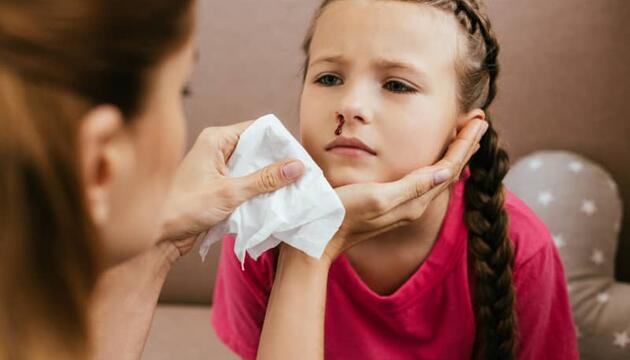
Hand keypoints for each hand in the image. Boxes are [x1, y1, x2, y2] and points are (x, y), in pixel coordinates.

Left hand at [159, 120, 304, 256]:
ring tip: (295, 187)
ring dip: (270, 178)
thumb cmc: (185, 208)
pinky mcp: (220, 186)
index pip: (257, 129)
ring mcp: (219, 168)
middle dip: (278, 162)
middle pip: (258, 148)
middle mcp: (218, 149)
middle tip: (302, 174)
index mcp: (216, 139)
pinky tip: (277, 198)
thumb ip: (264, 179)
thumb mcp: (230, 193)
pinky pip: (247, 182)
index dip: (279, 141)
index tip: (300, 155)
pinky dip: (260, 190)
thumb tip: (297, 166)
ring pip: (254, 167)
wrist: (159, 235)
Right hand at [322, 119, 487, 262]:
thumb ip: (412, 186)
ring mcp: (405, 206)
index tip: (478, 119)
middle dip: (465, 145)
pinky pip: (426, 181)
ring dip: (454, 153)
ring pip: (439, 175)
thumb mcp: (378, 197)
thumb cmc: (344, 212)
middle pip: (449, 170)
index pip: (449, 167)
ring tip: (464, 136)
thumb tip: (446, 169)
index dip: (464, 143)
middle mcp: (415, 204)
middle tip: (479, 120)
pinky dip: (437, 163)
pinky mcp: (394, 204)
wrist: (321, 235)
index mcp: (415, 200)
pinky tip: (436, 160)